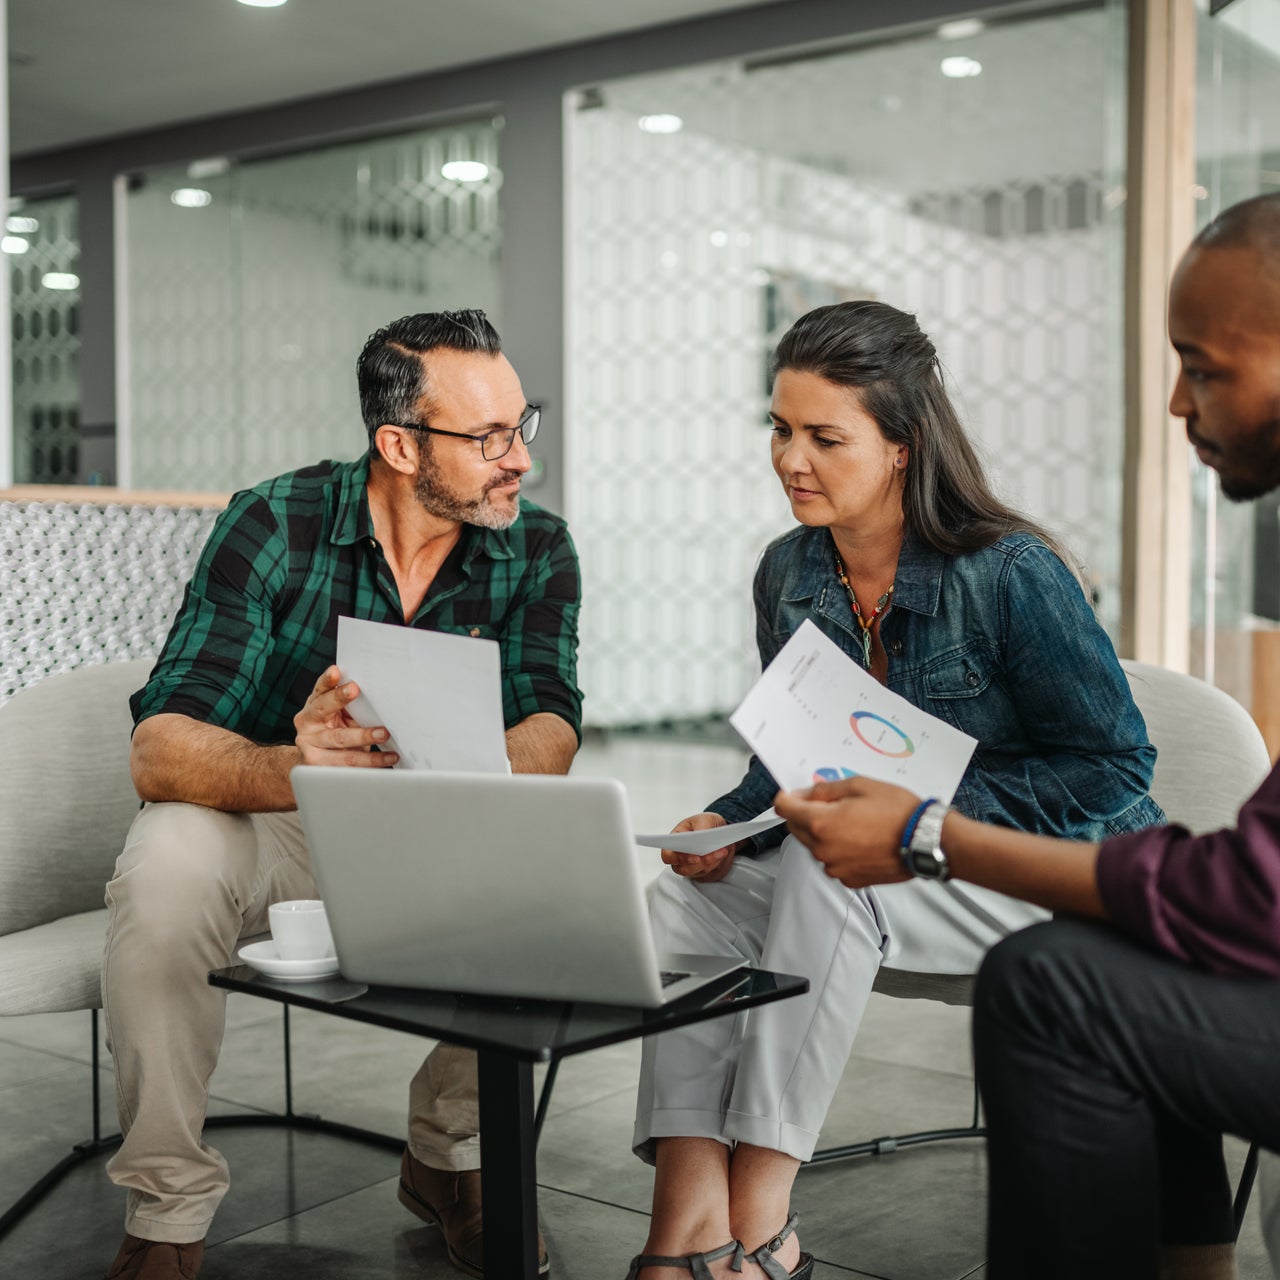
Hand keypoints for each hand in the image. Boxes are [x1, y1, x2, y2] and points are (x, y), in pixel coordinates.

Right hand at [293, 666, 399, 767]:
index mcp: (312, 707)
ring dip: (366, 742)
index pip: (320, 691)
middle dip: (348, 709)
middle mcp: (306, 725)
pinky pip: (346, 767)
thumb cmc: (332, 729)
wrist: (312, 760)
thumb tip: (377, 694)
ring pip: (341, 745)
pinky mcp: (316, 769)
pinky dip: (368, 764)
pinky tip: (384, 761)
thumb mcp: (337, 715)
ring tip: (385, 737)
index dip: (327, 682)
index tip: (337, 672)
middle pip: (328, 717)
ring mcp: (309, 748)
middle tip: (375, 716)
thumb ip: (349, 705)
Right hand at [661, 812, 740, 882]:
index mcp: (674, 841)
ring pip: (697, 872)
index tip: (695, 857)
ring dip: (710, 863)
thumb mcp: (704, 819)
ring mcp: (691, 866)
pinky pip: (707, 873)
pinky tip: (722, 854)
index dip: (678, 859)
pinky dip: (715, 865)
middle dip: (700, 863)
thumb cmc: (707, 823)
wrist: (720, 832)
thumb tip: (699, 837)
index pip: (668, 856)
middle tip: (712, 855)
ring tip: (722, 851)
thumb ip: (700, 827)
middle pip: (683, 869)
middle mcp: (680, 856)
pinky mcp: (702, 871)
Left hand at [773, 777, 920, 887]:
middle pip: (796, 828)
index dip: (788, 797)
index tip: (795, 794)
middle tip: (831, 803)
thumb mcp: (860, 786)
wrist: (925, 842)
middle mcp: (823, 849)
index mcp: (821, 823)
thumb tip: (808, 792)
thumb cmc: (899, 813)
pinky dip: (839, 850)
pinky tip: (860, 839)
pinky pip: (832, 861)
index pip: (784, 808)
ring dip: (823, 833)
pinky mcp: (849, 879)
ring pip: (814, 846)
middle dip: (805, 814)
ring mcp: (835, 867)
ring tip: (853, 822)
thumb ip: (826, 790)